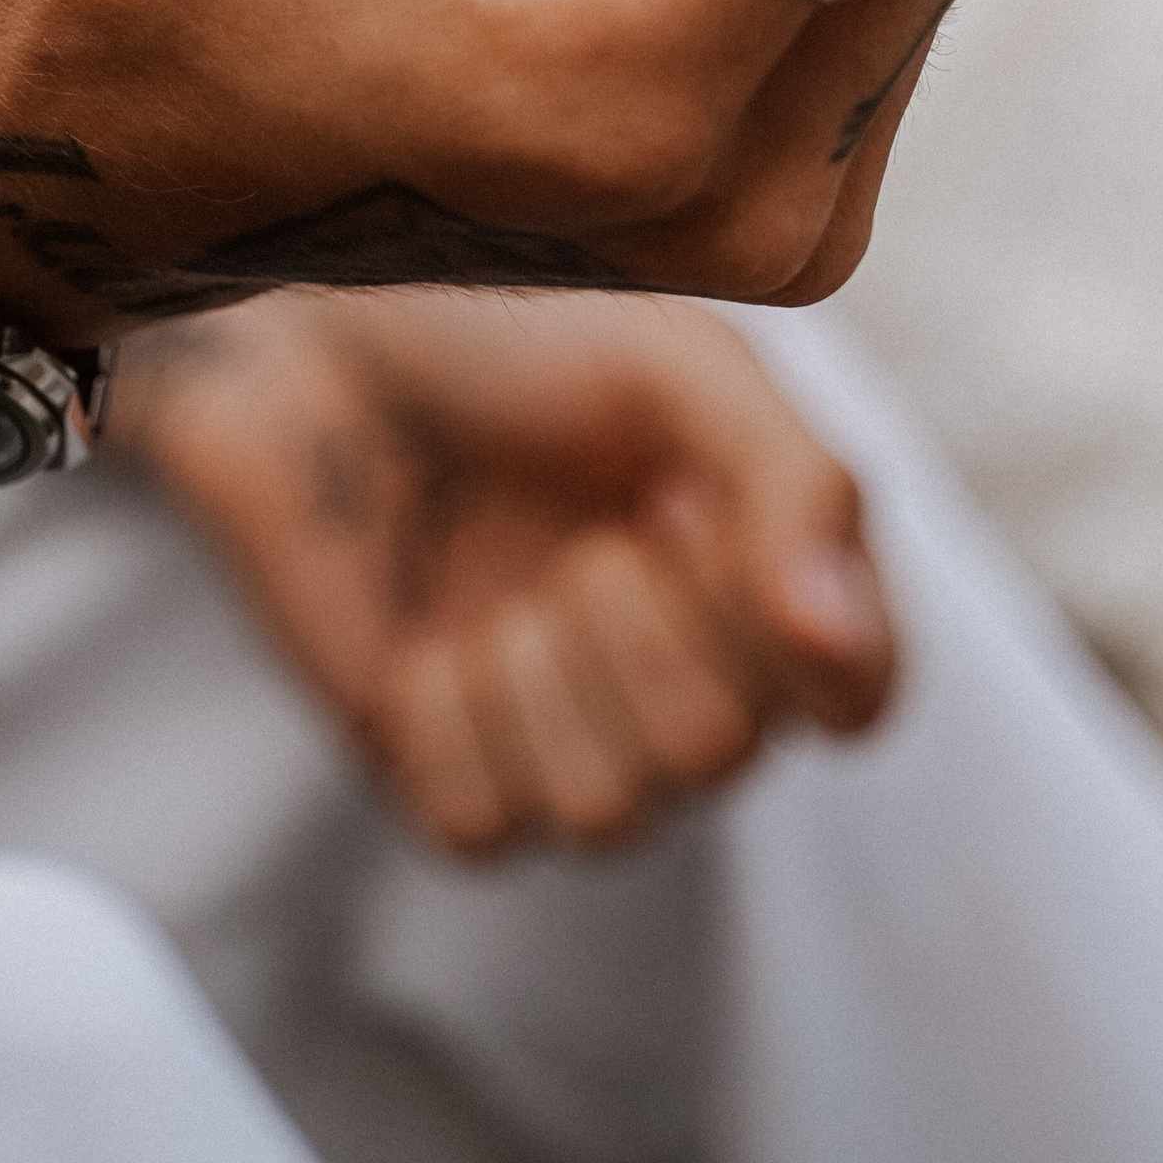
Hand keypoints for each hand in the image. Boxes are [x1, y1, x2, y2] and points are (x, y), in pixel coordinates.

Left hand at [111, 290, 894, 854]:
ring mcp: (557, 729)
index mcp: (766, 574)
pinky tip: (428, 629)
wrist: (307, 337)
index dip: (788, 632)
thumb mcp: (680, 367)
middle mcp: (678, 671)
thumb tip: (839, 637)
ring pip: (607, 818)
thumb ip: (794, 488)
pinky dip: (451, 721)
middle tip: (594, 521)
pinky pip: (481, 827)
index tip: (696, 508)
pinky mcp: (439, 766)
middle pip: (721, 758)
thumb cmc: (505, 335)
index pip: (855, 696)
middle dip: (642, 627)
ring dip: (544, 674)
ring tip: (511, 577)